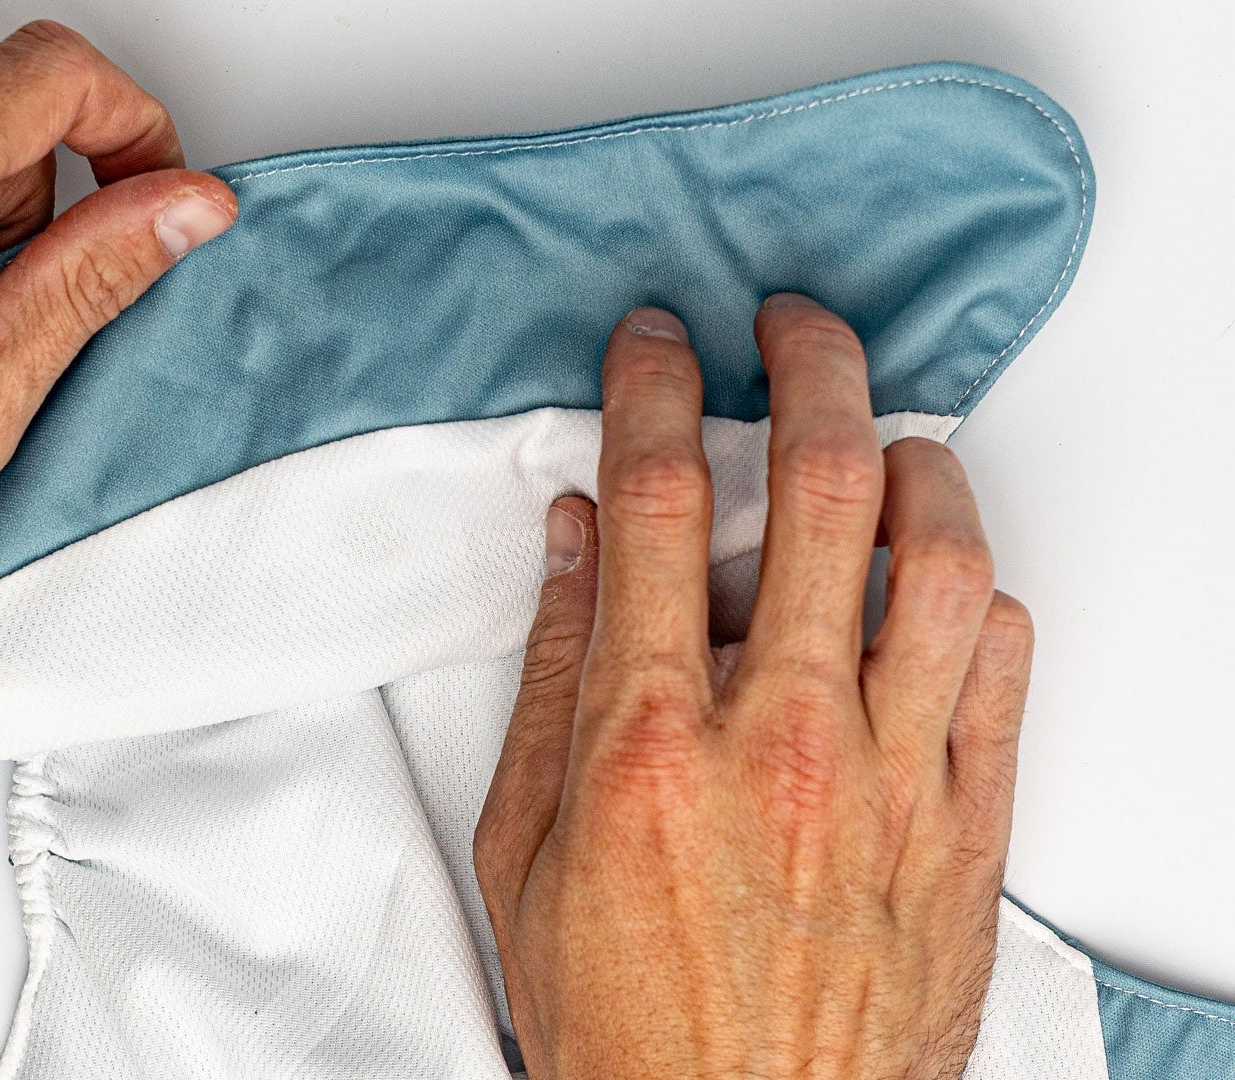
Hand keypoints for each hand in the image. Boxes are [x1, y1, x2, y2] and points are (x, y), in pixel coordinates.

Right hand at [473, 297, 1032, 1078]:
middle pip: (820, 485)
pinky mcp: (967, 830)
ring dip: (917, 463)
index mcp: (646, 739)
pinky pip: (1004, 666)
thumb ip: (552, 678)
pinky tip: (942, 589)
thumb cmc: (624, 1022)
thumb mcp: (523, 851)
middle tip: (797, 327)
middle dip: (811, 364)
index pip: (657, 501)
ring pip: (943, 557)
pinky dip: (979, 595)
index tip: (660, 342)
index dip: (656, 388)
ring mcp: (889, 781)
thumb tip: (579, 543)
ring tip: (888, 444)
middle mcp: (780, 739)